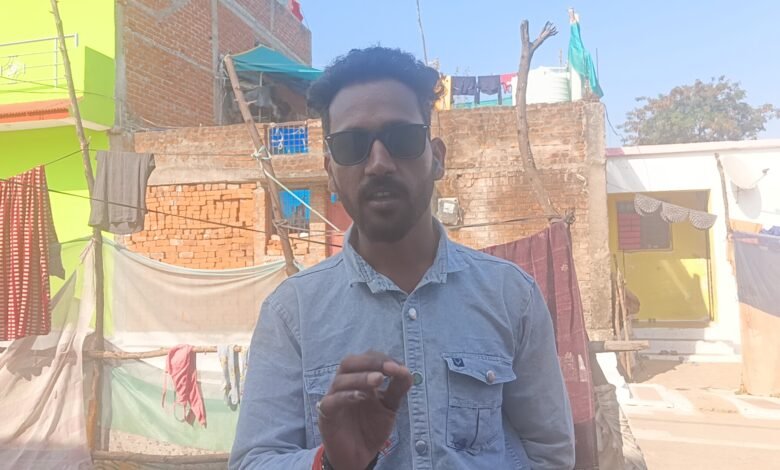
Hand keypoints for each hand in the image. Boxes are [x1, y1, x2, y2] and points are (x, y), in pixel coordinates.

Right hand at [317, 351, 412, 469]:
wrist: (359, 456)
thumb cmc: (371, 428)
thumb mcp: (389, 406)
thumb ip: (397, 389)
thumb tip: (407, 370)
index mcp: (359, 379)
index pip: (367, 359)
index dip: (382, 359)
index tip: (399, 367)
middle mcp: (344, 384)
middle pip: (349, 362)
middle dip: (370, 362)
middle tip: (388, 369)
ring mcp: (333, 397)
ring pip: (340, 379)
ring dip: (361, 377)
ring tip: (378, 380)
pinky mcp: (326, 414)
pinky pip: (332, 401)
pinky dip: (346, 396)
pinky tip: (361, 396)